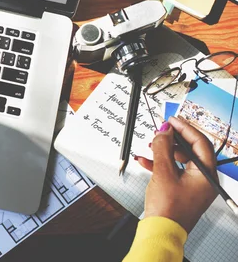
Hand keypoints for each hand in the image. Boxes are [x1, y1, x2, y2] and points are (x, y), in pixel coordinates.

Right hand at [135, 116, 217, 232]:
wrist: (161, 231)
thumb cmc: (168, 209)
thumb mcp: (163, 172)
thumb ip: (163, 147)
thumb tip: (164, 131)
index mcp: (206, 175)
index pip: (200, 143)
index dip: (185, 128)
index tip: (172, 120)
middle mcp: (203, 180)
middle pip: (191, 150)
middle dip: (173, 139)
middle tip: (160, 130)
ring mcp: (193, 185)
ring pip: (180, 159)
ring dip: (164, 151)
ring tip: (151, 145)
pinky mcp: (182, 190)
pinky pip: (173, 170)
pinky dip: (160, 163)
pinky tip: (146, 161)